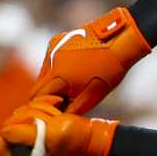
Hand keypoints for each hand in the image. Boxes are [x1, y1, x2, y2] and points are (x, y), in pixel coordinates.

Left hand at [0, 97, 117, 155]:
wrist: (90, 135)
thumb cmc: (74, 140)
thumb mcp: (50, 137)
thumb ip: (25, 135)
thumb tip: (5, 132)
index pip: (2, 143)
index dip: (15, 129)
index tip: (33, 124)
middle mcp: (23, 152)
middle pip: (11, 124)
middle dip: (32, 116)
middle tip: (50, 121)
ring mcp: (29, 139)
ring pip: (20, 113)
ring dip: (40, 109)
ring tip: (56, 117)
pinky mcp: (35, 126)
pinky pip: (29, 108)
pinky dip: (42, 104)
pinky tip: (55, 109)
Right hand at [31, 8, 149, 113]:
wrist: (119, 38)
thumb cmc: (110, 68)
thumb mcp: (94, 95)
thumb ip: (73, 109)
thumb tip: (60, 118)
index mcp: (59, 75)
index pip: (37, 97)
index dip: (45, 106)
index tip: (58, 111)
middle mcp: (51, 60)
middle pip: (38, 86)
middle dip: (48, 96)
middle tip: (66, 101)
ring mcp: (52, 48)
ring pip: (43, 73)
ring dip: (52, 82)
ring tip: (72, 85)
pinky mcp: (56, 40)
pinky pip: (49, 60)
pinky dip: (55, 68)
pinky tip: (72, 70)